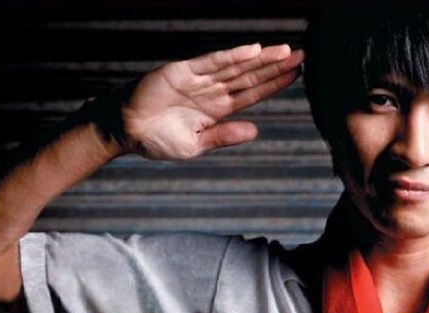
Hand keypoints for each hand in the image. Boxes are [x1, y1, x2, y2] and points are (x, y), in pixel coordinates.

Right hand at [116, 43, 303, 159]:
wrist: (126, 132)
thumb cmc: (159, 141)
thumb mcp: (196, 145)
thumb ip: (224, 136)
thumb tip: (255, 131)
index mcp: (217, 110)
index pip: (252, 94)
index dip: (273, 84)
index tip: (295, 76)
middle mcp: (212, 91)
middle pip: (250, 76)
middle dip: (275, 67)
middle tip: (301, 56)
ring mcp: (199, 80)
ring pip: (235, 66)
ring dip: (260, 59)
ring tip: (285, 52)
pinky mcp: (182, 72)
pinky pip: (210, 62)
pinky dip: (231, 56)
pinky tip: (252, 51)